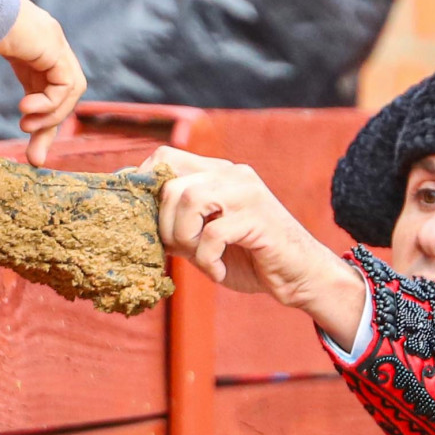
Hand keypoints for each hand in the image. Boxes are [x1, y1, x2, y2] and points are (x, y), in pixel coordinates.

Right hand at [0, 0, 86, 167]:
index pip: (43, 88)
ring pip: (69, 91)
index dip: (39, 119)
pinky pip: (67, 85)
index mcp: (24, 45)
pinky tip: (27, 109)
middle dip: (49, 129)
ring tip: (25, 126)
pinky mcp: (52, 45)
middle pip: (60, 94)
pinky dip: (52, 104)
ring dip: (51, 117)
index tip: (29, 151)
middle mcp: (43, 42)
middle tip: (35, 159)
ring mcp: (50, 41)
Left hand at [139, 146, 365, 345]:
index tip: (141, 218)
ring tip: (201, 259)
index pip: (167, 156)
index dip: (145, 184)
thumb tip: (135, 217)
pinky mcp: (259, 218)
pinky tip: (218, 272)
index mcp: (217, 173)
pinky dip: (208, 260)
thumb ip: (177, 222)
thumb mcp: (203, 238)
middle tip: (181, 250)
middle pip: (172, 183)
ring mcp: (247, 193)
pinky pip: (213, 234)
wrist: (300, 277)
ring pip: (190, 199)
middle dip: (165, 225)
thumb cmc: (249, 259)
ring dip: (185, 238)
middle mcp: (232, 174)